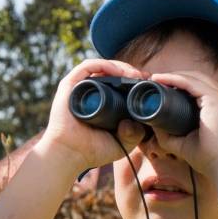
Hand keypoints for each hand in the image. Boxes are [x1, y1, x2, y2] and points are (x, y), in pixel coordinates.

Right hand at [38, 58, 148, 172]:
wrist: (70, 154)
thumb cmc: (91, 151)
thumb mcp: (122, 143)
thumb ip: (135, 133)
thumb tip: (140, 119)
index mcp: (101, 101)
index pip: (118, 82)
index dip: (134, 80)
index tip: (148, 83)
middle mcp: (89, 91)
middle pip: (112, 72)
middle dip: (130, 71)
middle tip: (144, 77)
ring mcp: (79, 87)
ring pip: (102, 66)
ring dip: (120, 66)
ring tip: (134, 75)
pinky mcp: (69, 85)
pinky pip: (87, 66)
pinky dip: (104, 64)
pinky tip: (118, 72)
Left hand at [146, 70, 217, 177]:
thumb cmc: (209, 158)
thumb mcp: (182, 143)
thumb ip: (168, 134)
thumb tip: (152, 124)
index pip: (199, 89)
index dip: (180, 84)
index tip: (161, 87)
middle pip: (197, 79)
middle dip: (175, 76)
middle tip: (155, 80)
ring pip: (194, 77)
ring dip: (174, 75)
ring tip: (156, 78)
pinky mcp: (216, 100)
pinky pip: (192, 82)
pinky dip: (175, 78)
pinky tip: (161, 79)